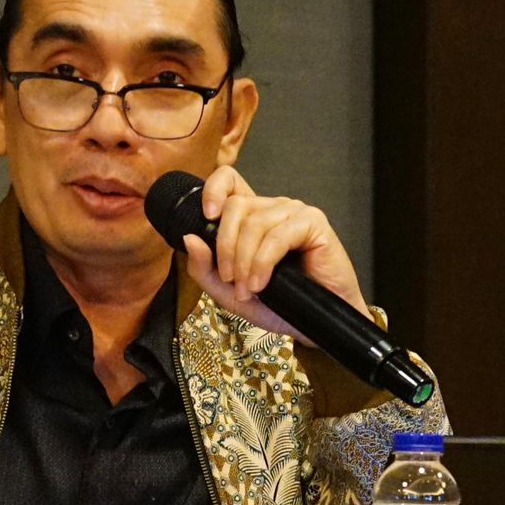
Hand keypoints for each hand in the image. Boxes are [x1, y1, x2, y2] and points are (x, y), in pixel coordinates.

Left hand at [179, 167, 369, 341]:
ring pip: (254, 223)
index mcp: (252, 216)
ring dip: (244, 262)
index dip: (213, 189)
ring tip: (248, 289)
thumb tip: (190, 238)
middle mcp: (272, 208)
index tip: (206, 216)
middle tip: (230, 280)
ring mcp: (294, 212)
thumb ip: (204, 268)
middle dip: (225, 246)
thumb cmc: (277, 304)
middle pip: (235, 206)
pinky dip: (263, 262)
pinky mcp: (313, 223)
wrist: (313, 323)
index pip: (229, 180)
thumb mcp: (228, 292)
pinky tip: (262, 283)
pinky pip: (277, 236)